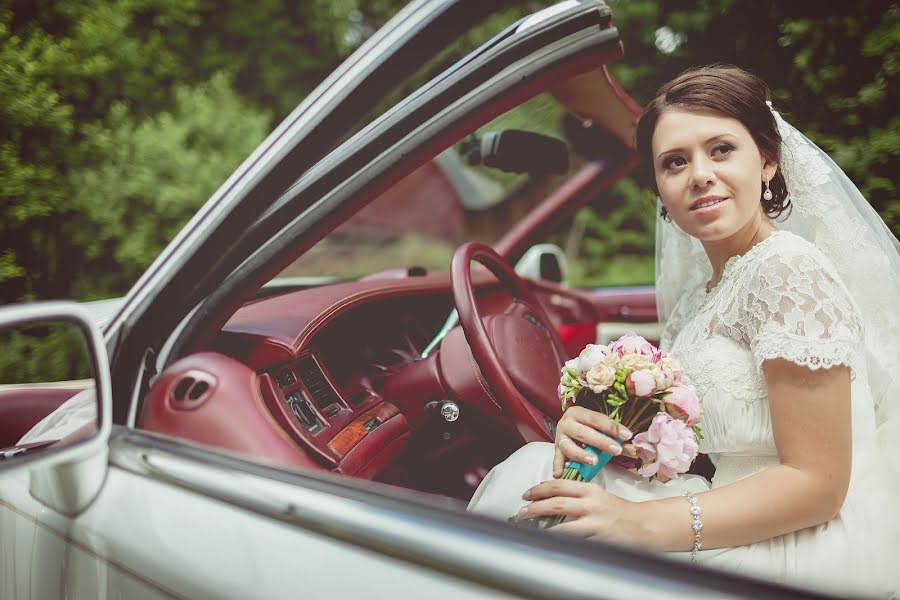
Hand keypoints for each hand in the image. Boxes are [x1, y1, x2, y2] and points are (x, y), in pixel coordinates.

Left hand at [518, 479, 650, 544]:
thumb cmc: (619, 510)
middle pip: (557, 504)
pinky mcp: (599, 540)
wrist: (644, 524)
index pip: (559, 485)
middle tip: (522, 511)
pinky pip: (575, 542)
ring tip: (531, 528)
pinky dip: (560, 542)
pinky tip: (550, 543)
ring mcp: (595, 524)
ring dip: (543, 528)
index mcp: (590, 490)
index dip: (540, 489)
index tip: (527, 494)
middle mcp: (591, 504)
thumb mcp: (598, 495)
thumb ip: (578, 496)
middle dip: (535, 507)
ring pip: (563, 527)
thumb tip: (551, 498)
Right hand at [553, 406, 632, 476]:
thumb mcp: (600, 429)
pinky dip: (558, 467)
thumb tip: (636, 449)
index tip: (627, 435)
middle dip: (601, 442)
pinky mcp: (556, 451)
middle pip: (583, 432)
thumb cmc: (588, 428)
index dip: (612, 427)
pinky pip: (557, 460)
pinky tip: (561, 474)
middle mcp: (566, 423)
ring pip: (568, 446)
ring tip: (594, 462)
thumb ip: (616, 438)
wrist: (569, 427)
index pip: (597, 419)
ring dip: (581, 454)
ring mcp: (560, 438)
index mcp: (578, 413)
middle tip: (616, 450)